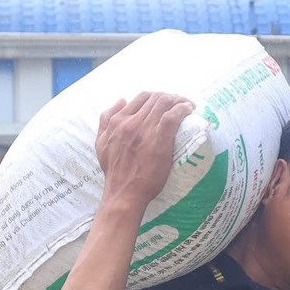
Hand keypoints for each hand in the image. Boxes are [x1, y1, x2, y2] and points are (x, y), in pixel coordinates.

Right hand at [94, 91, 194, 216]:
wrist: (123, 193)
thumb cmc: (113, 172)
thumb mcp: (101, 143)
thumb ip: (106, 120)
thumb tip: (121, 100)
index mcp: (117, 121)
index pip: (141, 97)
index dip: (156, 97)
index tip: (165, 103)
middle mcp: (130, 122)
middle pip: (155, 98)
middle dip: (170, 97)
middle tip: (180, 103)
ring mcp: (144, 130)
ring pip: (164, 103)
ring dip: (179, 100)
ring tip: (187, 105)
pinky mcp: (158, 140)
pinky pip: (172, 116)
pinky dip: (182, 108)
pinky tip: (189, 109)